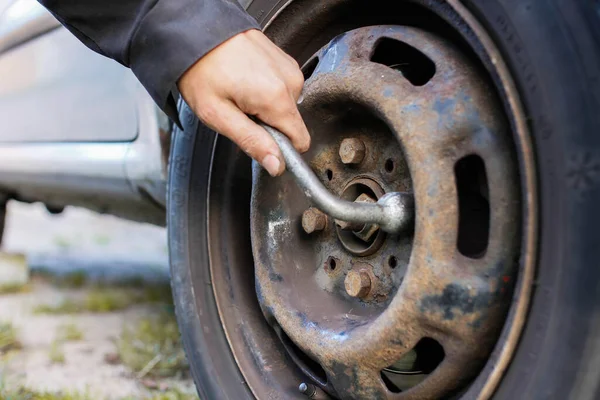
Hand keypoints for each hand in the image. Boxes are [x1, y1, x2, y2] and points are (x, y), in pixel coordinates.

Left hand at [178, 29, 309, 176]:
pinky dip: (267, 90)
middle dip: (268, 125)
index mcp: (276, 98)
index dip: (281, 149)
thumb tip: (277, 164)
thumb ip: (251, 142)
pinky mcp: (285, 60)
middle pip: (291, 124)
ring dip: (266, 106)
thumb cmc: (201, 70)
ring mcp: (289, 68)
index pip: (300, 141)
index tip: (260, 141)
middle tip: (240, 111)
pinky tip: (247, 80)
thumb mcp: (218, 115)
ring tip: (240, 93)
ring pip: (287, 106)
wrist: (197, 32)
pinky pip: (283, 88)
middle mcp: (290, 81)